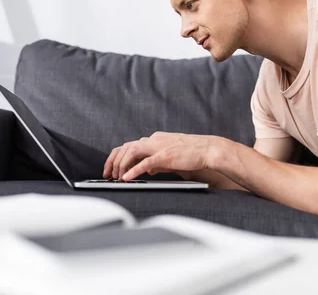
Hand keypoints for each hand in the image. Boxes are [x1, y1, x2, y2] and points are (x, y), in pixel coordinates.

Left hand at [102, 132, 220, 180]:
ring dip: (121, 166)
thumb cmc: (192, 153)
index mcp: (154, 139)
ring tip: (117, 178)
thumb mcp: (171, 156)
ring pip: (131, 152)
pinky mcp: (165, 155)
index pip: (129, 145)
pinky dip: (133, 170)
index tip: (111, 170)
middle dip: (113, 161)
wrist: (208, 149)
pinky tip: (126, 178)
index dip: (117, 157)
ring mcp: (158, 147)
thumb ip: (158, 162)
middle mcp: (153, 140)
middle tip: (108, 176)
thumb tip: (149, 169)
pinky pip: (144, 162)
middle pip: (125, 147)